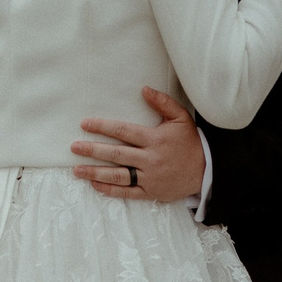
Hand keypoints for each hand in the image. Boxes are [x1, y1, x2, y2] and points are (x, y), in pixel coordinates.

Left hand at [72, 86, 201, 199]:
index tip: (85, 124)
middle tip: (74, 147)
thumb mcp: (181, 118)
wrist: (206, 170)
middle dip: (93, 150)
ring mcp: (150, 177)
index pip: (123, 131)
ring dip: (95, 172)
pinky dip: (110, 190)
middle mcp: (150, 159)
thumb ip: (162, 103)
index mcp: (155, 139)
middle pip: (116, 154)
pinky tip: (95, 185)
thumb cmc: (190, 142)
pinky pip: (127, 192)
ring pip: (118, 175)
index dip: (103, 127)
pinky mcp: (151, 192)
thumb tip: (144, 89)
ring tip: (77, 170)